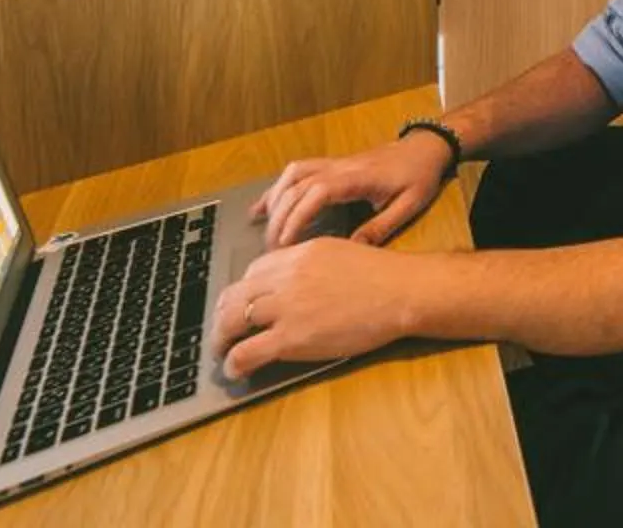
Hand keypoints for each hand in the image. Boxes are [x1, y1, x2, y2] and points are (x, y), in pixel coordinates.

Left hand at [213, 236, 425, 378]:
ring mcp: (286, 307)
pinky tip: (235, 370)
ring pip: (231, 321)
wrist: (401, 292)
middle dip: (222, 315)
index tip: (244, 307)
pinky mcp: (291, 338)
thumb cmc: (382, 276)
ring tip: (223, 352)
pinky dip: (233, 363)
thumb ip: (309, 264)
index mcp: (297, 254)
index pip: (252, 271)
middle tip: (223, 332)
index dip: (244, 292)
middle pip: (234, 295)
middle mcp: (285, 276)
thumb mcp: (339, 253)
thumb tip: (291, 284)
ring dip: (220, 339)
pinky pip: (246, 352)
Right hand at [251, 134, 450, 249]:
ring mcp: (333, 163)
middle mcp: (339, 166)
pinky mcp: (332, 165)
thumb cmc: (419, 176)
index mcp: (357, 177)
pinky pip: (297, 172)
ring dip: (274, 201)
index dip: (298, 217)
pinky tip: (260, 208)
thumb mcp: (409, 205)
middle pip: (297, 186)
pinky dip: (276, 189)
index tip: (286, 244)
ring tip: (266, 231)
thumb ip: (381, 228)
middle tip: (271, 250)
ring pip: (292, 175)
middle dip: (280, 217)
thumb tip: (351, 252)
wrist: (426, 147)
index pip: (317, 193)